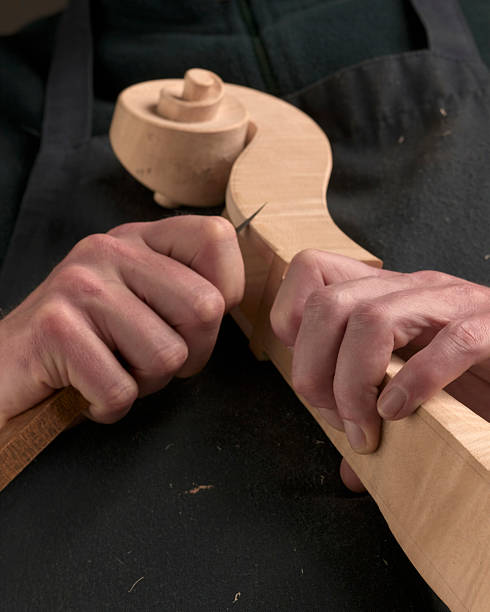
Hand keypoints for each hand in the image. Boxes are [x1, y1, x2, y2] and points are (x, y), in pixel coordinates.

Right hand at [0, 216, 243, 425]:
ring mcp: (80, 285)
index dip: (226, 291)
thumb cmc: (88, 345)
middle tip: (147, 359)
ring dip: (144, 382)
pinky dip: (108, 406)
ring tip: (110, 369)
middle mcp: (110, 250)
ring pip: (167, 356)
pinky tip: (85, 390)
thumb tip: (230, 301)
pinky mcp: (55, 327)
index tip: (191, 321)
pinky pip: (121, 390)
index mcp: (139, 239)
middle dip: (189, 354)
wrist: (6, 371)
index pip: (216, 237)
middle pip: (206, 308)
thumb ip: (186, 291)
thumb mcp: (142, 302)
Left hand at [270, 250, 489, 489]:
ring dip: (354, 384)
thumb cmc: (474, 377)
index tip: (311, 376)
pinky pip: (450, 345)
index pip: (311, 271)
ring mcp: (454, 304)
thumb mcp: (410, 388)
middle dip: (314, 370)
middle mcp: (412, 289)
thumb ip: (375, 419)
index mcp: (385, 294)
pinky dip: (415, 384)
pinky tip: (404, 413)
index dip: (291, 323)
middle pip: (328, 305)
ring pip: (372, 320)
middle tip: (337, 417)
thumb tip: (349, 473)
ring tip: (367, 427)